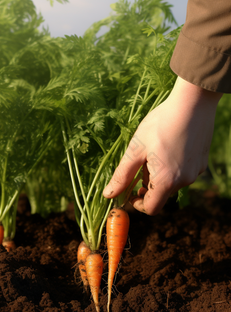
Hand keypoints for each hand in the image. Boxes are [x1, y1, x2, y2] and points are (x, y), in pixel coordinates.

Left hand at [103, 77, 222, 214]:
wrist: (192, 103)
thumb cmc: (160, 124)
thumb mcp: (135, 150)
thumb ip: (122, 176)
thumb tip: (108, 195)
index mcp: (166, 181)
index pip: (151, 208)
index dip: (137, 203)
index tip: (130, 191)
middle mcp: (184, 181)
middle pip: (161, 195)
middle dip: (148, 186)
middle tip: (141, 164)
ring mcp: (195, 172)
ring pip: (172, 184)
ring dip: (160, 176)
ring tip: (155, 151)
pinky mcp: (202, 163)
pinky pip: (183, 173)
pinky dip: (173, 167)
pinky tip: (169, 146)